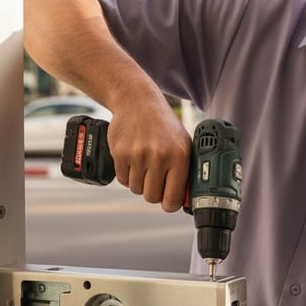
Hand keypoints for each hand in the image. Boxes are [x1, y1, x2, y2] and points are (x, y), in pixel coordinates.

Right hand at [106, 93, 192, 211]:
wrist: (137, 101)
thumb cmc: (164, 126)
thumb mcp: (182, 144)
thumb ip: (185, 171)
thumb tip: (184, 199)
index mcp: (179, 156)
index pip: (172, 198)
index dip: (170, 204)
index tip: (168, 202)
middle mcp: (159, 156)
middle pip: (152, 197)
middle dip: (153, 192)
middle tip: (155, 179)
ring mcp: (138, 155)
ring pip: (136, 189)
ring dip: (139, 182)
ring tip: (144, 165)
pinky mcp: (120, 154)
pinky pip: (123, 180)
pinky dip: (127, 175)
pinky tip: (133, 160)